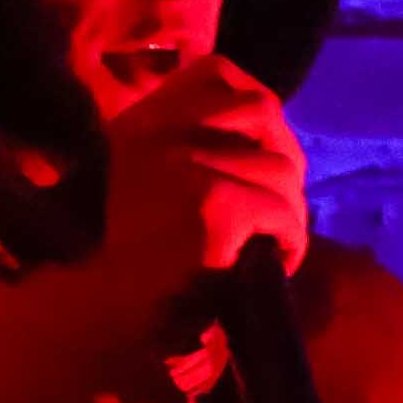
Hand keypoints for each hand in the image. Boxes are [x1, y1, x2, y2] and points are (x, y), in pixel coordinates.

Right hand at [91, 51, 308, 329]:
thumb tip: (271, 129)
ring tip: (270, 247)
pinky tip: (275, 262)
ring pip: (280, 169)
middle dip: (284, 165)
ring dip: (289, 213)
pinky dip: (288, 238)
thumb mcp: (159, 187)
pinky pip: (276, 209)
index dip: (256, 108)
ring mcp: (181, 166)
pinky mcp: (209, 205)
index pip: (218, 73)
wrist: (113, 329)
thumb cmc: (143, 269)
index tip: (264, 152)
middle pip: (263, 114)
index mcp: (142, 124)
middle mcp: (156, 134)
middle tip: (276, 215)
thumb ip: (199, 147)